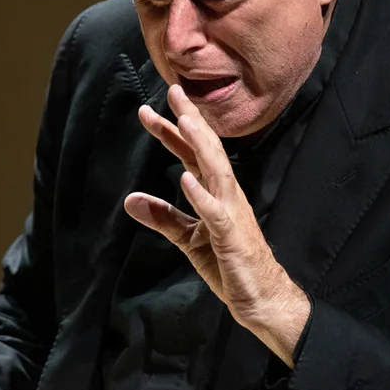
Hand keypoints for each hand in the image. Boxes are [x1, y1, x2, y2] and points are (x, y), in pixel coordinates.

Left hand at [124, 84, 309, 364]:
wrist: (260, 296)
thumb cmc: (229, 264)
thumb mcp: (188, 239)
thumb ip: (163, 217)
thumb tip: (129, 199)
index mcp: (215, 193)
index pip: (191, 155)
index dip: (172, 132)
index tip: (150, 111)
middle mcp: (226, 195)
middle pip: (206, 151)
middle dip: (190, 121)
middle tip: (172, 92)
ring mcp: (231, 214)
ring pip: (216, 171)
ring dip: (200, 145)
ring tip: (184, 120)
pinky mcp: (232, 237)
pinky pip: (215, 212)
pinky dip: (200, 194)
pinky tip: (184, 178)